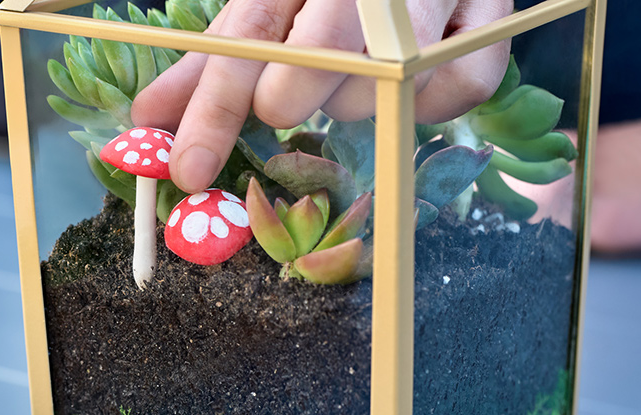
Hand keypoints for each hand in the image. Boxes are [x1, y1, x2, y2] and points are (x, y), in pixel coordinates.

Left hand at [131, 0, 512, 192]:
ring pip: (380, 87)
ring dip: (357, 100)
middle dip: (289, 99)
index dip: (211, 112)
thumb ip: (210, 67)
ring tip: (359, 69)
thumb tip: (146, 122)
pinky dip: (426, 105)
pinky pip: (455, 93)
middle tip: (293, 95)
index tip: (186, 171)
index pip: (245, 40)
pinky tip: (411, 82)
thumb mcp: (265, 13)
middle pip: (312, 65)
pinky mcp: (493, 17)